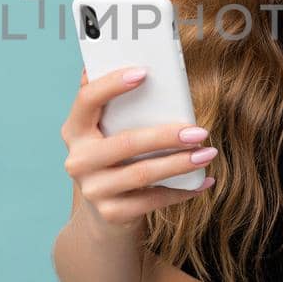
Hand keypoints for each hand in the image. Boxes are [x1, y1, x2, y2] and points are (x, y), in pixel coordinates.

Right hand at [59, 67, 218, 235]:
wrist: (104, 216)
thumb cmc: (115, 161)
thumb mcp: (108, 133)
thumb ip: (116, 105)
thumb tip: (141, 65)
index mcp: (75, 130)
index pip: (86, 100)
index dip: (112, 85)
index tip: (144, 73)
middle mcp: (78, 160)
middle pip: (125, 143)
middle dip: (166, 136)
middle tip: (199, 131)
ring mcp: (93, 190)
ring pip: (143, 173)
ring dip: (180, 163)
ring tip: (208, 153)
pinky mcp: (111, 213)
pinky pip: (154, 199)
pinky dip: (183, 190)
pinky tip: (203, 181)